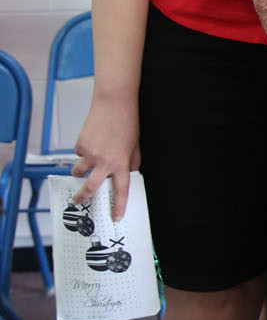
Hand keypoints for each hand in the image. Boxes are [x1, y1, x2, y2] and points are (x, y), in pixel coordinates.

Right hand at [71, 96, 140, 220]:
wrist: (114, 103)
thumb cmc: (127, 122)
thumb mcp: (135, 146)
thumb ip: (131, 163)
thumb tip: (128, 175)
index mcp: (121, 164)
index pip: (121, 191)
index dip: (118, 206)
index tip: (115, 217)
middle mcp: (105, 162)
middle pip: (91, 188)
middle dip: (82, 197)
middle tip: (77, 202)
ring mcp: (90, 154)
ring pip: (79, 172)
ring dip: (79, 173)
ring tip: (82, 169)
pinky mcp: (80, 145)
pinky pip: (79, 154)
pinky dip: (83, 151)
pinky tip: (91, 139)